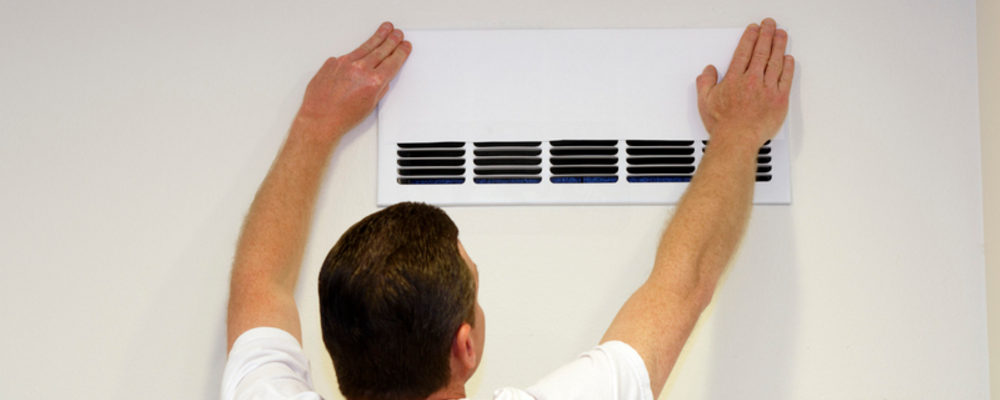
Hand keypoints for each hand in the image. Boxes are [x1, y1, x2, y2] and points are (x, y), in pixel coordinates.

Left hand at [296, 22, 411, 142]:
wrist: (319, 118)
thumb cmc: (342, 117)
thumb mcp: (370, 105)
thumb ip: (378, 89)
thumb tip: (382, 79)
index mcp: (373, 81)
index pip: (392, 62)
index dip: (401, 53)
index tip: (404, 47)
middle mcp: (360, 69)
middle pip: (381, 50)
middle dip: (391, 41)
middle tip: (397, 34)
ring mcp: (345, 63)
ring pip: (365, 47)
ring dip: (377, 38)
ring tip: (384, 30)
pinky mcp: (332, 62)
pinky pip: (347, 55)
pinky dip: (356, 53)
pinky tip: (361, 50)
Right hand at [696, 18, 793, 147]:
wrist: (737, 140)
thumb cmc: (723, 125)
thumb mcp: (704, 101)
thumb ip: (705, 83)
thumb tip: (709, 71)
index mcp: (735, 79)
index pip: (743, 51)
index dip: (749, 38)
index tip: (753, 30)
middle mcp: (752, 80)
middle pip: (761, 52)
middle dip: (766, 35)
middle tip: (769, 25)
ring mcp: (767, 89)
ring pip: (775, 61)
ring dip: (779, 45)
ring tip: (781, 35)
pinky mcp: (779, 100)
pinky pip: (786, 78)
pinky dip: (788, 67)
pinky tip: (788, 59)